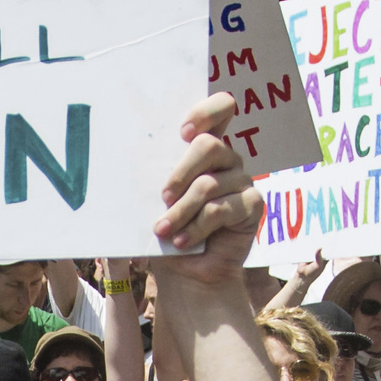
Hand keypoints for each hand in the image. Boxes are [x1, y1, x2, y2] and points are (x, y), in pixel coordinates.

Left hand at [150, 94, 262, 279]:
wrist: (185, 270)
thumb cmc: (168, 229)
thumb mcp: (155, 198)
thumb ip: (154, 174)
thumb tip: (127, 157)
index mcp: (205, 148)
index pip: (221, 109)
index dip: (206, 111)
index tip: (183, 131)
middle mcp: (227, 159)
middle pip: (209, 145)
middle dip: (180, 173)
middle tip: (163, 197)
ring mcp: (242, 181)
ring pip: (208, 185)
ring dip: (180, 211)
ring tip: (163, 231)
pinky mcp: (252, 205)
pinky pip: (220, 210)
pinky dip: (196, 228)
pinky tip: (182, 242)